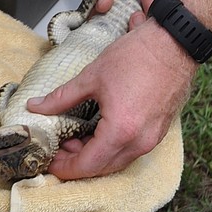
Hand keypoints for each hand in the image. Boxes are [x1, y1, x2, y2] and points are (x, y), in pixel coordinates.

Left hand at [26, 15, 195, 178]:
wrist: (175, 43)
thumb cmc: (138, 56)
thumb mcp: (93, 75)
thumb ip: (62, 97)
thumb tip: (36, 106)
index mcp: (120, 131)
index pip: (86, 166)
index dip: (64, 166)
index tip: (49, 160)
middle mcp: (138, 142)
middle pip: (102, 168)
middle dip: (78, 162)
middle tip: (60, 147)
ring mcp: (152, 138)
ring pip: (118, 161)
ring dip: (96, 155)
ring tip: (77, 137)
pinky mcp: (159, 130)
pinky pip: (132, 150)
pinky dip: (113, 147)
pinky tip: (101, 131)